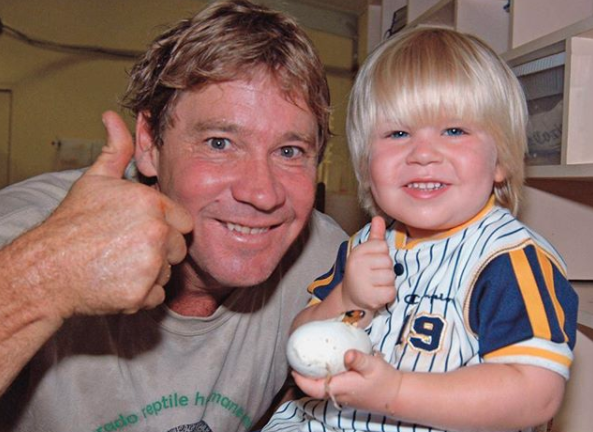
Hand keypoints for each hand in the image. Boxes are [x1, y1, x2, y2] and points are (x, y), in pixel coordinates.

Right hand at [32, 111, 192, 316]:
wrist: (46, 269)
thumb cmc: (71, 224)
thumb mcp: (95, 180)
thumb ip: (116, 150)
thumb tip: (112, 117)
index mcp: (151, 203)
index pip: (183, 222)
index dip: (165, 227)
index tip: (140, 231)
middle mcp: (156, 232)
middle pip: (178, 248)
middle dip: (159, 251)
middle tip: (126, 249)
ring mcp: (150, 264)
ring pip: (168, 272)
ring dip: (150, 273)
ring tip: (118, 265)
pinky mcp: (142, 293)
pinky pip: (157, 295)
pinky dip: (141, 294)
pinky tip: (117, 282)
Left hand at [293, 349, 401, 414]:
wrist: (397, 396)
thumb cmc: (385, 381)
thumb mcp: (374, 366)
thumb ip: (359, 359)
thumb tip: (347, 353)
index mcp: (341, 388)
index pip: (314, 387)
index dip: (301, 379)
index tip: (293, 367)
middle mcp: (338, 394)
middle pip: (314, 388)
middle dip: (304, 376)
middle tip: (298, 359)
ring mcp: (342, 396)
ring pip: (321, 387)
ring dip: (313, 377)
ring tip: (307, 360)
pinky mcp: (347, 394)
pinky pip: (329, 386)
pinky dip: (323, 377)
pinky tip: (325, 364)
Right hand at [341, 216, 395, 313]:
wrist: (349, 298)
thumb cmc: (361, 272)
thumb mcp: (365, 253)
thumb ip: (375, 236)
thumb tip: (379, 217)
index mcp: (357, 252)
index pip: (383, 246)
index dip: (382, 255)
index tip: (372, 262)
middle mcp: (358, 266)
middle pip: (388, 262)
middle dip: (385, 270)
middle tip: (374, 276)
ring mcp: (363, 282)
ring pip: (391, 277)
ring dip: (387, 283)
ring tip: (376, 285)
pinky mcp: (371, 297)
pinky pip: (391, 292)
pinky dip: (388, 294)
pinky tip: (377, 294)